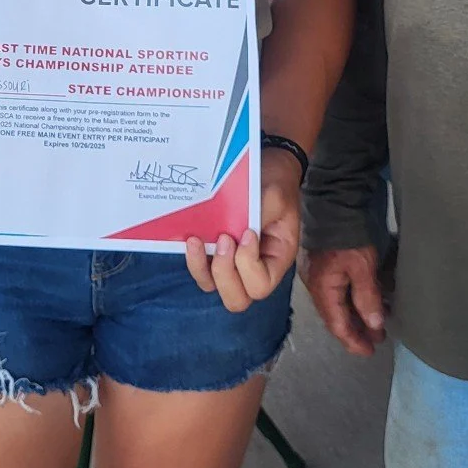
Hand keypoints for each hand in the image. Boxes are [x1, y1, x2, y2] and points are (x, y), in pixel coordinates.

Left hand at [184, 162, 299, 311]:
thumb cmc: (275, 184)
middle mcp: (255, 268)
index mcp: (277, 259)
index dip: (248, 265)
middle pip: (237, 299)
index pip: (261, 285)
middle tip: (223, 240)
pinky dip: (194, 258)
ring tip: (196, 240)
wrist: (268, 168)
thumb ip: (256, 215)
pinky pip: (201, 268)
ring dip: (202, 268)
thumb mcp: (274, 197)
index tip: (247, 233)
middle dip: (224, 274)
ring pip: (213, 286)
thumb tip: (234, 231)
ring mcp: (233, 262)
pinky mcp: (215, 251)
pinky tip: (191, 237)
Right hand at [302, 245, 386, 356]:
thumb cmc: (348, 236)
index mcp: (322, 288)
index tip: (370, 351)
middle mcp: (315, 284)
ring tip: (376, 323)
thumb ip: (367, 297)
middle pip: (335, 316)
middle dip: (356, 331)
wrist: (335, 202)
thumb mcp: (362, 268)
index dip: (353, 341)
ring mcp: (319, 273)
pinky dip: (353, 301)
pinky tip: (367, 301)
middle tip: (377, 340)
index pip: (337, 325)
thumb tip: (374, 325)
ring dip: (356, 316)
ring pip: (337, 304)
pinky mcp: (325, 264)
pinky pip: (338, 291)